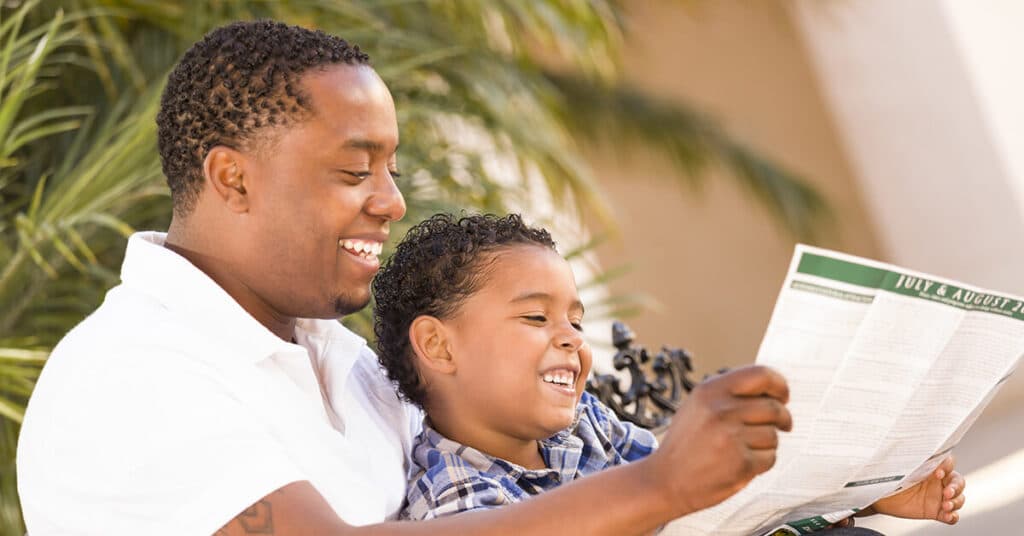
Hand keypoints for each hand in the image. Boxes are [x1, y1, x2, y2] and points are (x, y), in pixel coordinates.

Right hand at [644, 365, 791, 515]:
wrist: (666, 480)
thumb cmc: (686, 444)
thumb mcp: (698, 406)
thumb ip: (730, 394)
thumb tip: (773, 389)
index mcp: (710, 390)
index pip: (761, 375)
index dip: (780, 385)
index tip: (782, 396)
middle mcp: (720, 410)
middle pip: (774, 407)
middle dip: (782, 419)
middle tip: (780, 426)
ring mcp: (731, 437)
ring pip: (774, 435)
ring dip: (767, 444)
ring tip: (745, 448)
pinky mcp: (741, 463)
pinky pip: (770, 457)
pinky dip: (762, 462)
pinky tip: (742, 463)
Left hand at [869, 455, 964, 523]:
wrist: (880, 496)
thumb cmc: (890, 477)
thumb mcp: (900, 466)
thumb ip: (911, 458)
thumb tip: (912, 442)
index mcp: (931, 467)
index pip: (948, 464)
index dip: (947, 467)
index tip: (937, 472)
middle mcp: (938, 482)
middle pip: (958, 482)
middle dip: (956, 487)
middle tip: (947, 492)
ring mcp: (938, 497)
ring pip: (958, 499)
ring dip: (956, 502)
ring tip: (946, 506)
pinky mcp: (935, 511)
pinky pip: (951, 515)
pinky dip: (952, 516)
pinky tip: (947, 516)